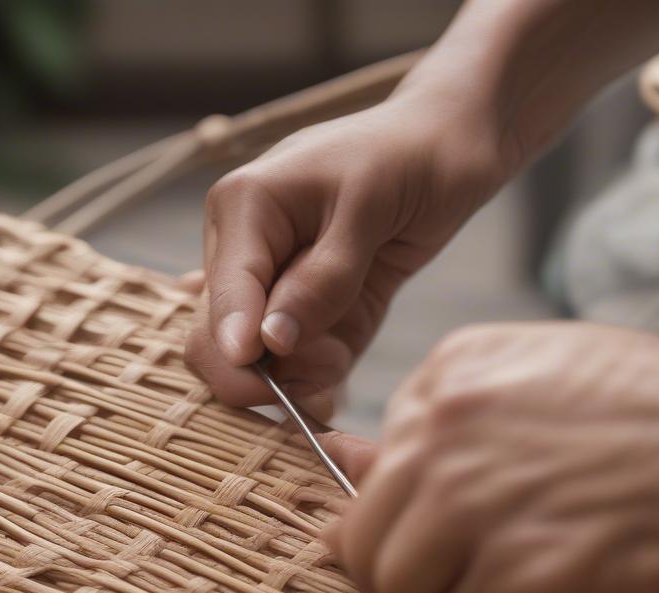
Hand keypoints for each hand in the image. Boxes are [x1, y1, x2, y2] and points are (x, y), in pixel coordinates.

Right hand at [185, 88, 504, 417]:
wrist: (442, 147)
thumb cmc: (405, 157)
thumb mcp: (368, 209)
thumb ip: (323, 279)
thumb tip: (271, 339)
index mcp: (242, 209)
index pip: (222, 298)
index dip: (237, 350)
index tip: (271, 380)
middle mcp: (244, 252)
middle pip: (216, 341)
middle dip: (266, 372)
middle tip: (326, 363)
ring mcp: (272, 287)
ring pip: (254, 364)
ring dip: (297, 375)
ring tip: (340, 350)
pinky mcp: (305, 314)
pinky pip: (293, 366)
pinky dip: (314, 374)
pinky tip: (339, 352)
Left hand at [323, 322, 658, 592]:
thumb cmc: (652, 416)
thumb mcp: (539, 378)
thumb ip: (434, 421)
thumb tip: (339, 459)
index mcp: (449, 373)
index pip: (366, 476)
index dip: (406, 520)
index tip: (450, 532)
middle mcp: (447, 430)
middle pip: (367, 542)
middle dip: (411, 575)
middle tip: (469, 579)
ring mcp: (480, 497)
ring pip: (403, 590)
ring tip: (508, 592)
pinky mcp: (524, 564)